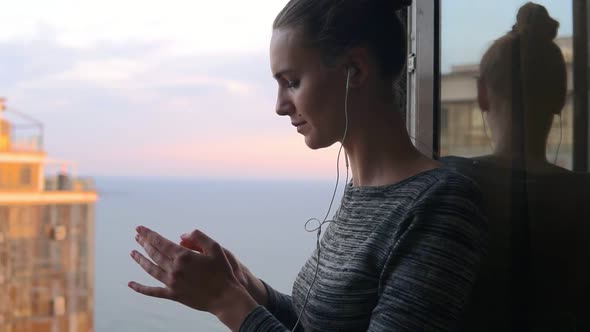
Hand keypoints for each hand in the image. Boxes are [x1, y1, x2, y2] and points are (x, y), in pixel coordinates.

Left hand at [129, 225, 256, 321]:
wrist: (225, 297)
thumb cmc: (223, 271)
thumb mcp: (215, 248)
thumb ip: (198, 237)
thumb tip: (181, 235)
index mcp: (183, 256)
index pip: (160, 242)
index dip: (149, 234)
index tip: (139, 228)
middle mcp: (174, 269)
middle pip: (154, 254)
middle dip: (144, 243)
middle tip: (137, 236)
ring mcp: (172, 283)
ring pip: (151, 269)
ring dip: (140, 260)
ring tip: (133, 253)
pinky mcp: (173, 295)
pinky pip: (153, 291)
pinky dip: (140, 288)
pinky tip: (131, 284)